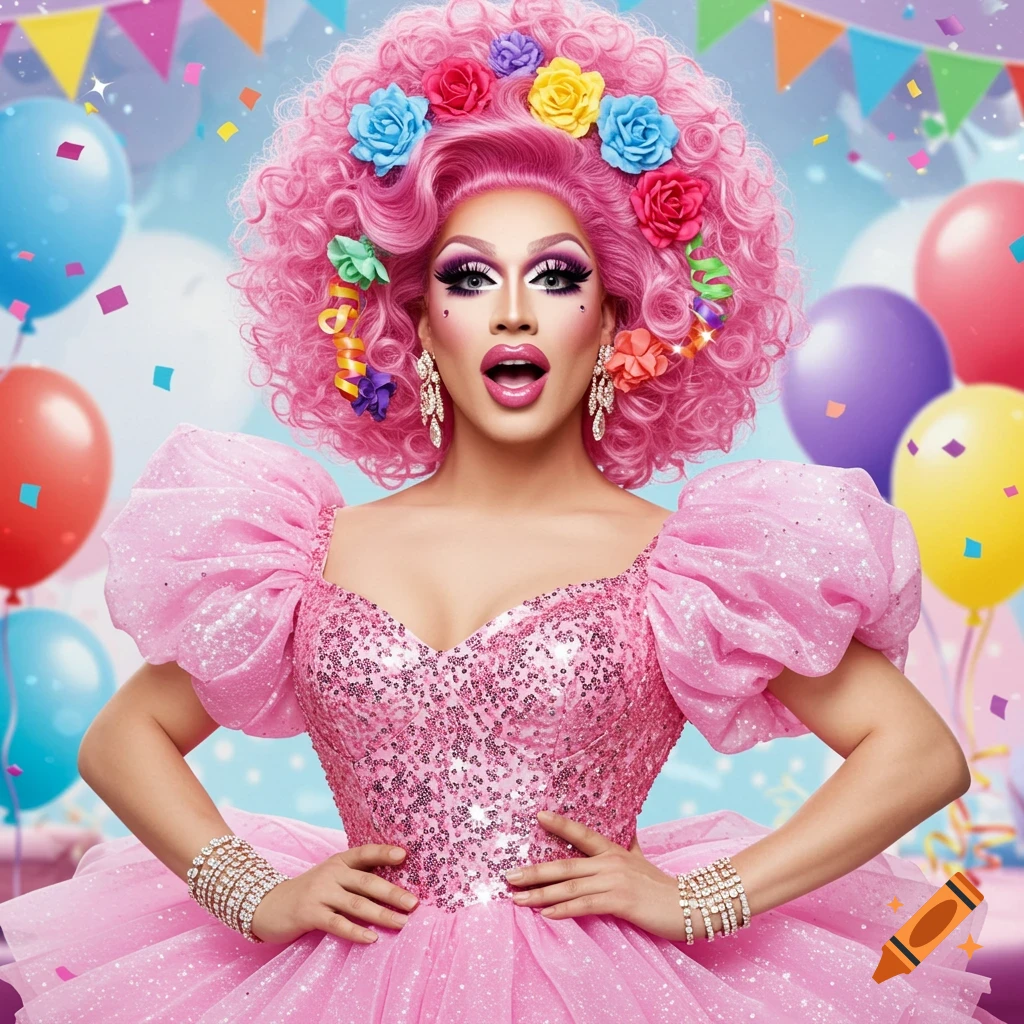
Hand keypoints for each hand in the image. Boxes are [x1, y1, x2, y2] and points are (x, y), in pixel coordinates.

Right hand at [249, 844, 418, 944]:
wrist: (267, 905)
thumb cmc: (309, 892)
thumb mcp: (330, 878)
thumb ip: (354, 878)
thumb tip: (393, 888)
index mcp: (338, 861)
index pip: (364, 853)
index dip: (384, 853)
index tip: (405, 855)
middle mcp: (330, 873)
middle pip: (366, 881)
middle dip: (392, 892)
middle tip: (414, 903)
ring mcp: (319, 893)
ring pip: (356, 904)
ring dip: (381, 914)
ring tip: (401, 923)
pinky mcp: (309, 914)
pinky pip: (337, 923)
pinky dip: (355, 931)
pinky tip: (371, 938)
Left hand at [505, 811, 705, 941]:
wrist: (693, 905)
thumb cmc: (665, 887)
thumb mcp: (644, 860)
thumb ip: (632, 845)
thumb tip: (629, 829)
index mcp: (614, 851)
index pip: (583, 834)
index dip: (560, 824)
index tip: (537, 815)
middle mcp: (611, 862)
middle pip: (565, 865)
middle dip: (534, 871)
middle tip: (508, 875)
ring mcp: (615, 880)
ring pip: (570, 886)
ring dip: (540, 894)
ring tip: (517, 898)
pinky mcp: (620, 901)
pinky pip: (585, 905)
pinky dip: (564, 910)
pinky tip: (546, 914)